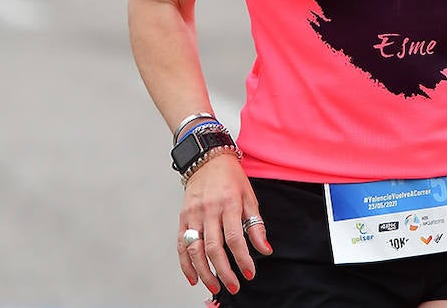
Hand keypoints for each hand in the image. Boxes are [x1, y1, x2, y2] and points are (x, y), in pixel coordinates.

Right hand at [177, 154, 272, 296]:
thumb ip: (256, 225)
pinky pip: (181, 244)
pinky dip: (185, 263)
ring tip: (214, 287)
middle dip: (223, 272)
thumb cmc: (232, 179)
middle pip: (213, 247)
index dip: (242, 258)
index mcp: (229, 204)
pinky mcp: (182, 217)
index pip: (235, 238)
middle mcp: (209, 210)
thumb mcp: (249, 197)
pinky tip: (193, 278)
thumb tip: (265, 249)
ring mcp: (193, 214)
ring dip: (204, 272)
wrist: (208, 158)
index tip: (249, 273)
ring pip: (194, 249)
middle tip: (233, 286)